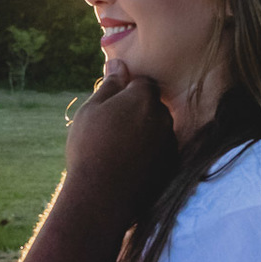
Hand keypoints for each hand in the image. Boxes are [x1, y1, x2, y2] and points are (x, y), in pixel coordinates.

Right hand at [63, 59, 175, 223]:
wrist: (101, 197)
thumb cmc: (90, 148)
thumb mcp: (91, 110)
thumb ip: (109, 85)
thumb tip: (119, 65)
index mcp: (143, 98)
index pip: (142, 83)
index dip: (126, 91)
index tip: (111, 104)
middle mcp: (163, 118)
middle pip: (152, 106)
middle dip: (137, 112)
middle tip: (111, 128)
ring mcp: (169, 144)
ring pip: (157, 130)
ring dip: (144, 134)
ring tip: (117, 150)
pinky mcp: (170, 167)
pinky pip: (160, 153)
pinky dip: (148, 155)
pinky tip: (128, 166)